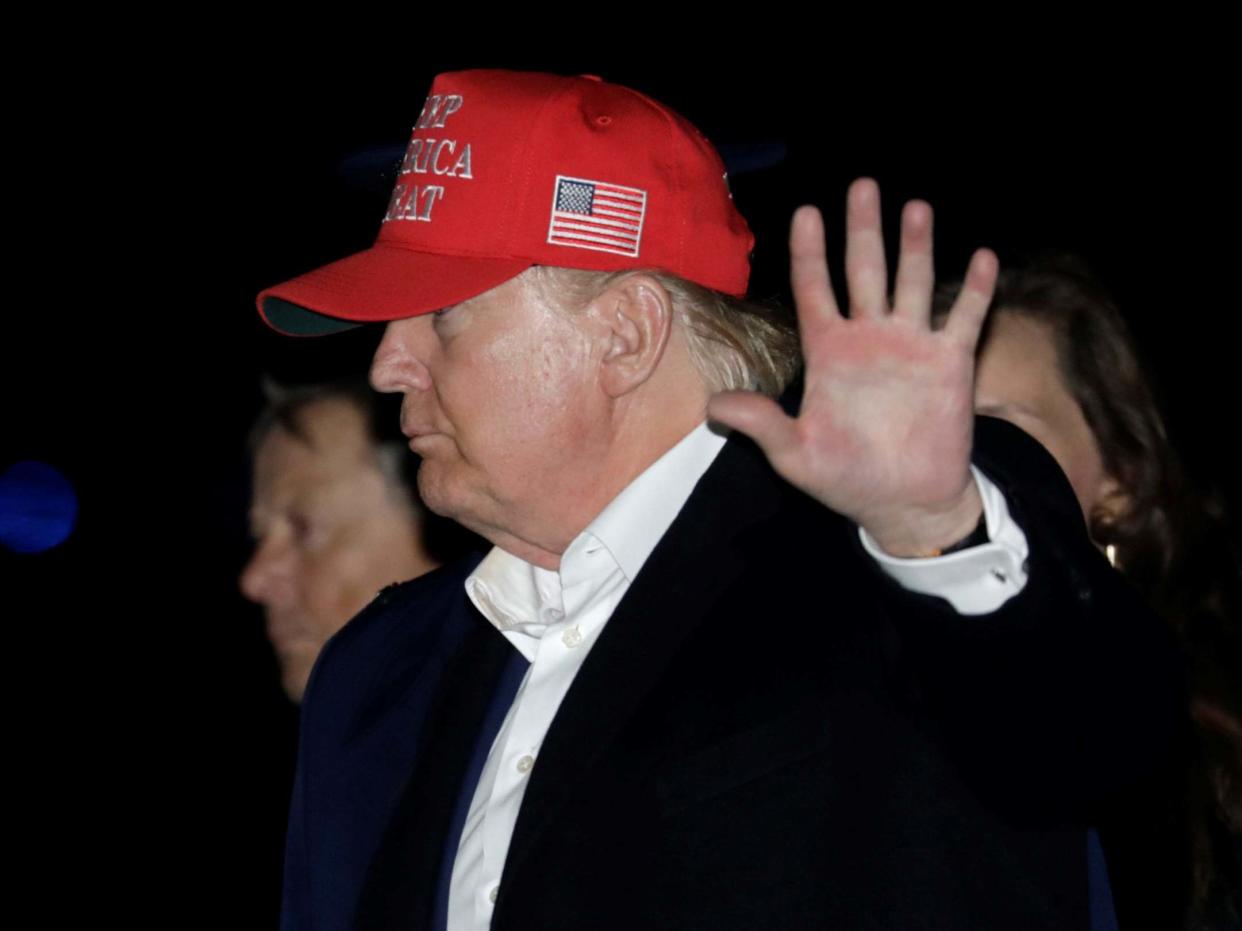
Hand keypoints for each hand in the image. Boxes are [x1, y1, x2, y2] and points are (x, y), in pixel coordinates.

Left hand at [707, 179, 997, 556]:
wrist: (904, 504)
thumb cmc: (845, 479)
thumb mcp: (795, 455)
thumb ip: (761, 424)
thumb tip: (712, 408)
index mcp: (829, 351)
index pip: (814, 289)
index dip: (809, 252)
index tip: (806, 212)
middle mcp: (869, 338)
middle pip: (864, 270)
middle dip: (863, 229)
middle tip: (863, 186)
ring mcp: (911, 346)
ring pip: (913, 282)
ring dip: (915, 246)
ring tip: (915, 207)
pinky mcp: (950, 363)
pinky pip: (965, 318)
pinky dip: (974, 289)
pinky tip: (981, 256)